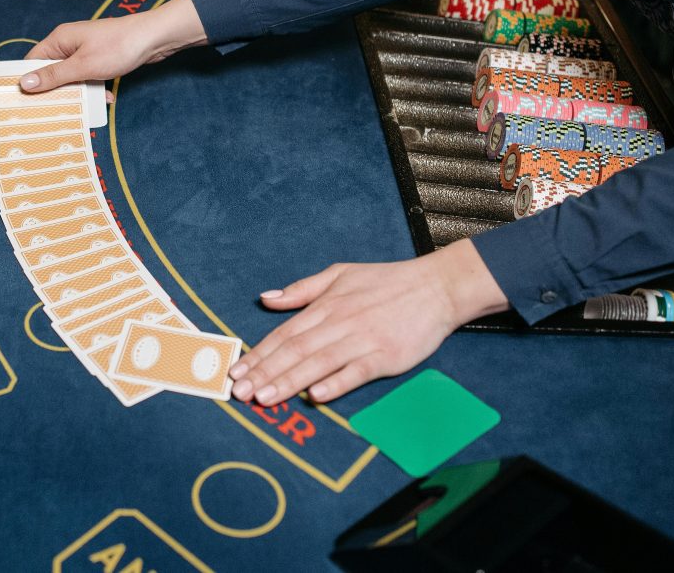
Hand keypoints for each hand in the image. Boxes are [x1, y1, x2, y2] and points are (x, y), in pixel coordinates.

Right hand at [20, 0, 207, 91]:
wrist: (154, 38)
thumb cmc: (118, 47)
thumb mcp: (83, 66)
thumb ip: (54, 76)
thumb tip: (25, 84)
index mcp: (59, 40)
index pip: (32, 61)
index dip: (28, 81)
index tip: (24, 102)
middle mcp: (69, 44)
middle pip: (52, 72)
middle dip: (56, 91)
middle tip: (55, 111)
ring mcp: (86, 50)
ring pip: (73, 77)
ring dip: (80, 92)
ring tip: (85, 107)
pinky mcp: (101, 58)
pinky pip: (90, 77)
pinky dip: (96, 88)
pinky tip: (107, 98)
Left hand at [229, 239, 508, 404]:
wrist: (436, 287)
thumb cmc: (386, 281)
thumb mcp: (340, 274)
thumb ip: (301, 289)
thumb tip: (265, 299)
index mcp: (326, 305)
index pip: (285, 334)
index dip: (259, 354)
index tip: (237, 371)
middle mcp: (340, 323)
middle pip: (295, 351)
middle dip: (264, 373)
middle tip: (240, 392)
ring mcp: (363, 340)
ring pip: (319, 363)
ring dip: (289, 382)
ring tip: (264, 398)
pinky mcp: (386, 356)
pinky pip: (356, 372)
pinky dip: (336, 383)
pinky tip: (316, 396)